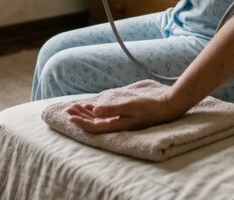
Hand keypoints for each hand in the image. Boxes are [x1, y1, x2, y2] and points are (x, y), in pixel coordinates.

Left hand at [65, 95, 185, 132]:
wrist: (165, 108)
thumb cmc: (149, 107)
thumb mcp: (130, 106)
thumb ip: (112, 109)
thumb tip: (95, 112)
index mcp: (117, 126)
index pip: (94, 127)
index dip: (80, 123)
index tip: (69, 116)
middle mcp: (117, 126)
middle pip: (93, 124)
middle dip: (80, 117)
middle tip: (68, 109)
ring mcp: (120, 123)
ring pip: (98, 120)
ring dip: (86, 114)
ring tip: (74, 107)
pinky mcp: (123, 118)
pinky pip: (106, 116)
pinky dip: (96, 111)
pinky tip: (90, 106)